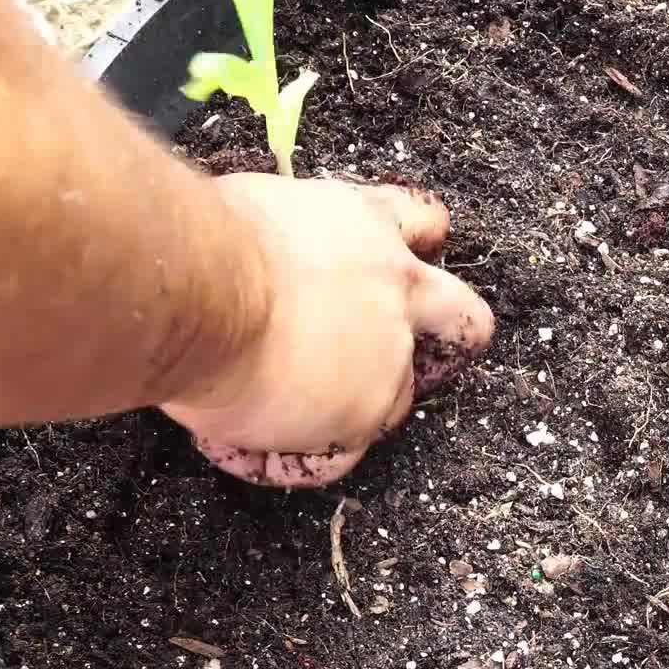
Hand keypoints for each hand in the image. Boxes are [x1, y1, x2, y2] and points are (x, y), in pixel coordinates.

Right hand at [161, 173, 492, 486]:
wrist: (205, 290)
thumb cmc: (210, 240)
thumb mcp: (261, 211)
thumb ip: (292, 241)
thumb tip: (264, 262)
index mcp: (368, 227)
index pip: (420, 226)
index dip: (418, 246)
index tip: (406, 258)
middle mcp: (396, 293)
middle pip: (463, 321)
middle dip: (449, 343)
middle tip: (406, 360)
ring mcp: (389, 361)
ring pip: (396, 400)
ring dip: (349, 408)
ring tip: (271, 413)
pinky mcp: (362, 415)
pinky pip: (334, 455)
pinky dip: (289, 457)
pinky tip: (240, 446)